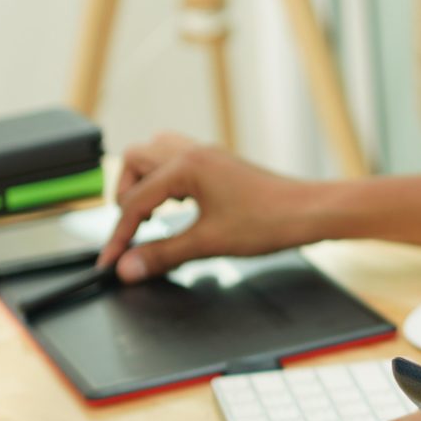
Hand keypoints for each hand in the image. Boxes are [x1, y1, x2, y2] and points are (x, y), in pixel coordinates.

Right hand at [95, 133, 325, 281]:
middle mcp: (192, 153)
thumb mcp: (209, 243)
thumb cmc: (269, 221)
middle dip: (125, 197)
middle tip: (131, 231)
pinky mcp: (218, 164)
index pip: (134, 202)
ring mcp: (206, 155)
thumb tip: (127, 268)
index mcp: (185, 167)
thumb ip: (163, 254)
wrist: (310, 211)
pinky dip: (167, 182)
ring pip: (156, 155)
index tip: (110, 263)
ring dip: (145, 184)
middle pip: (135, 161)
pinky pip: (178, 161)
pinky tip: (178, 208)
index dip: (119, 237)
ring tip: (151, 217)